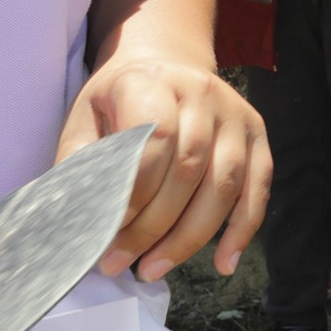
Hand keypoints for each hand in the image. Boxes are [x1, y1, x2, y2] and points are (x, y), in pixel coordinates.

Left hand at [56, 60, 269, 282]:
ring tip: (154, 268)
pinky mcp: (256, 133)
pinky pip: (258, 185)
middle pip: (188, 170)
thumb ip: (79, 162)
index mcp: (153, 82)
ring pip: (224, 184)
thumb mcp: (84, 118)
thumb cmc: (117, 100)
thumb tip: (71, 222)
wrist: (166, 62)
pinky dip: (243, 229)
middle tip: (120, 263)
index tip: (108, 230)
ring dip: (190, 237)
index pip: (156, 141)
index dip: (134, 192)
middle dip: (153, 227)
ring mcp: (235, 114)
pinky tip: (224, 262)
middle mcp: (203, 93)